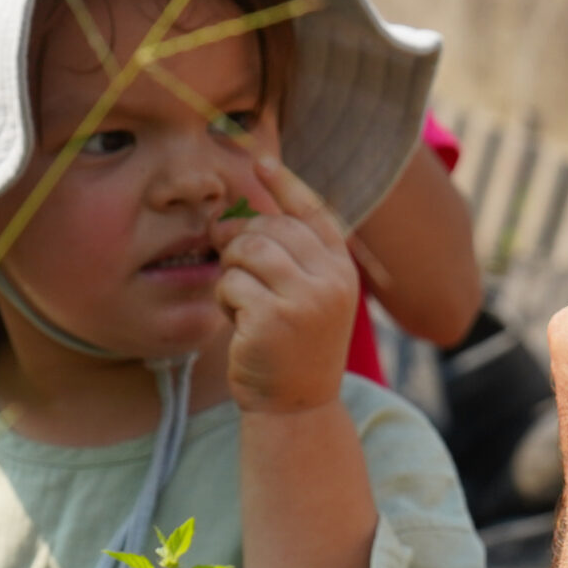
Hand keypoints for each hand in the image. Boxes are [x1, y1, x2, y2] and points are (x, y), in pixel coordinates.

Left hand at [218, 155, 359, 414]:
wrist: (295, 407)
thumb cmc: (293, 348)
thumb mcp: (308, 299)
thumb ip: (292, 258)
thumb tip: (244, 213)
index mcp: (342, 271)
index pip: (313, 213)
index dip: (285, 184)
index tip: (260, 161)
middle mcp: (331, 281)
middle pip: (271, 228)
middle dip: (240, 239)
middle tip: (228, 259)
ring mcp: (305, 299)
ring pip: (249, 251)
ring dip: (232, 271)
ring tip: (239, 298)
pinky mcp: (274, 318)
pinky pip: (232, 283)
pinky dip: (225, 299)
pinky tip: (237, 321)